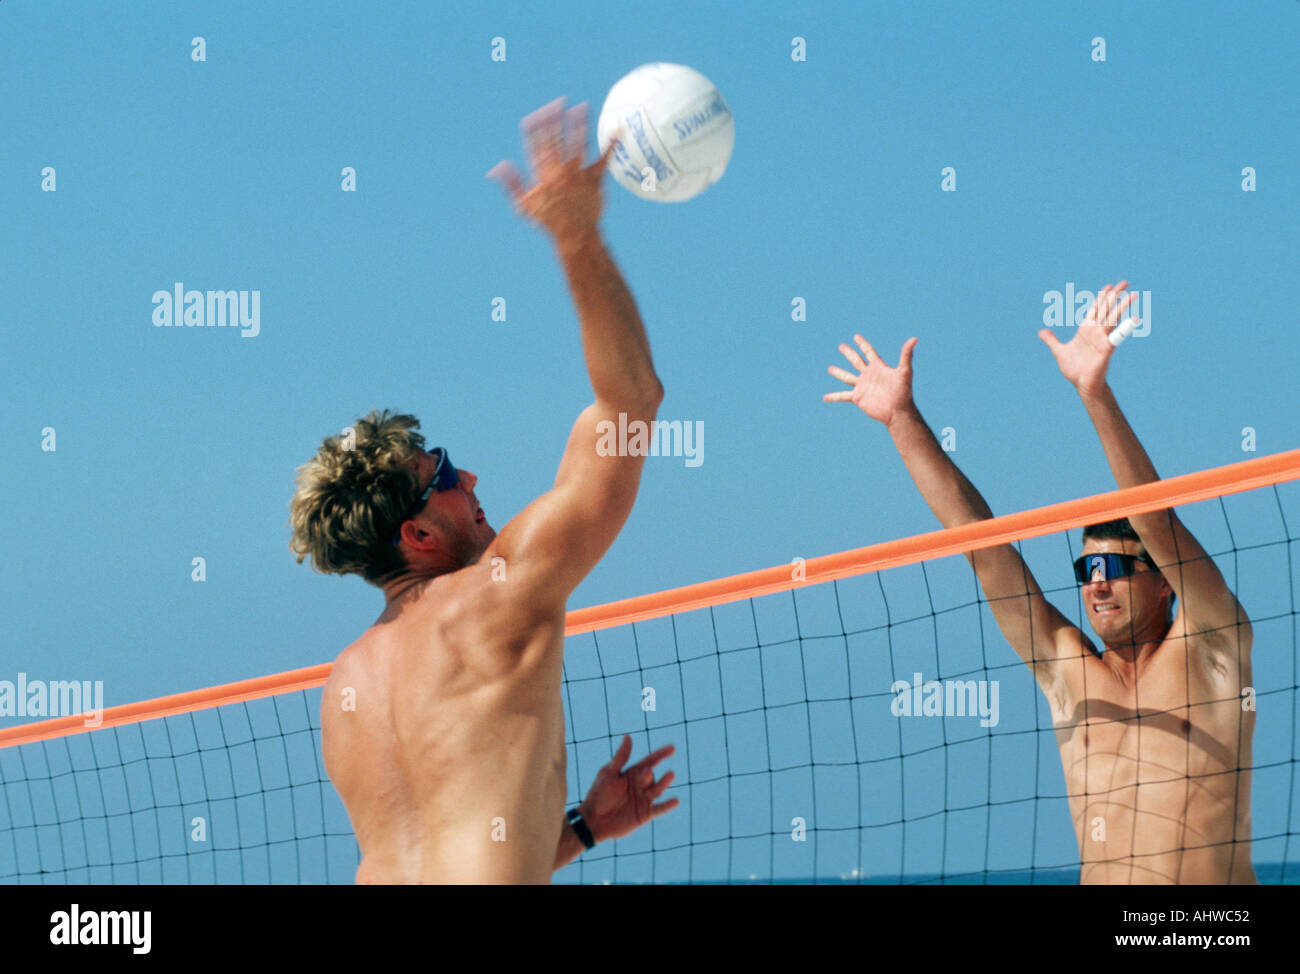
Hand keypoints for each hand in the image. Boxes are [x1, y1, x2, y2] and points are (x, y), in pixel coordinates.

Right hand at [487, 97, 617, 245]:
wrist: (575, 235)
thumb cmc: (549, 221)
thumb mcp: (525, 204)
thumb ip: (512, 183)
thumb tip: (497, 167)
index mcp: (542, 174)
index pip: (536, 146)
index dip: (536, 129)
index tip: (536, 115)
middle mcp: (559, 171)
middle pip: (557, 140)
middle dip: (557, 119)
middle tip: (559, 102)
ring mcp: (578, 174)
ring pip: (578, 144)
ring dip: (580, 124)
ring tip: (581, 107)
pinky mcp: (594, 180)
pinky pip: (604, 160)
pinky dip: (611, 146)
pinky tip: (617, 132)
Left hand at [579, 735, 677, 842]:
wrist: (593, 820)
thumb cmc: (598, 794)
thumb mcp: (609, 773)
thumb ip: (621, 757)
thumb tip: (628, 736)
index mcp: (632, 773)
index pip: (650, 761)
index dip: (661, 754)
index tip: (672, 748)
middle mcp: (640, 785)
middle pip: (652, 776)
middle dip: (650, 774)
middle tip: (645, 773)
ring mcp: (644, 800)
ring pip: (657, 789)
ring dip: (664, 782)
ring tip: (670, 774)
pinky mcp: (645, 814)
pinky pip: (659, 809)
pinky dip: (667, 805)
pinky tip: (676, 800)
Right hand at [824, 335, 918, 426]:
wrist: (898, 410)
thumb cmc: (903, 391)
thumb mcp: (904, 371)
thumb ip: (906, 355)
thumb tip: (914, 339)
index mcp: (878, 367)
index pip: (868, 352)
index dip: (862, 344)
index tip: (856, 336)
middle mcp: (868, 375)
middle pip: (856, 361)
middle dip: (849, 353)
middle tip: (841, 346)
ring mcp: (862, 386)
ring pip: (847, 377)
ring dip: (839, 373)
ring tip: (830, 368)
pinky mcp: (858, 397)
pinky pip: (843, 396)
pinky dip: (834, 396)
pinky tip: (825, 398)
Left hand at [1038, 281, 1136, 395]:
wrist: (1082, 384)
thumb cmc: (1074, 369)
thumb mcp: (1059, 351)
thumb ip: (1052, 340)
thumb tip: (1042, 332)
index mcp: (1086, 330)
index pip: (1095, 309)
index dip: (1101, 297)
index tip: (1109, 286)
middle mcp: (1096, 331)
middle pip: (1107, 309)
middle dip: (1115, 296)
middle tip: (1125, 282)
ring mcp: (1102, 339)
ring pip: (1113, 318)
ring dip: (1122, 306)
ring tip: (1133, 294)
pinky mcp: (1107, 348)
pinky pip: (1117, 336)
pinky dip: (1125, 328)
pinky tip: (1135, 319)